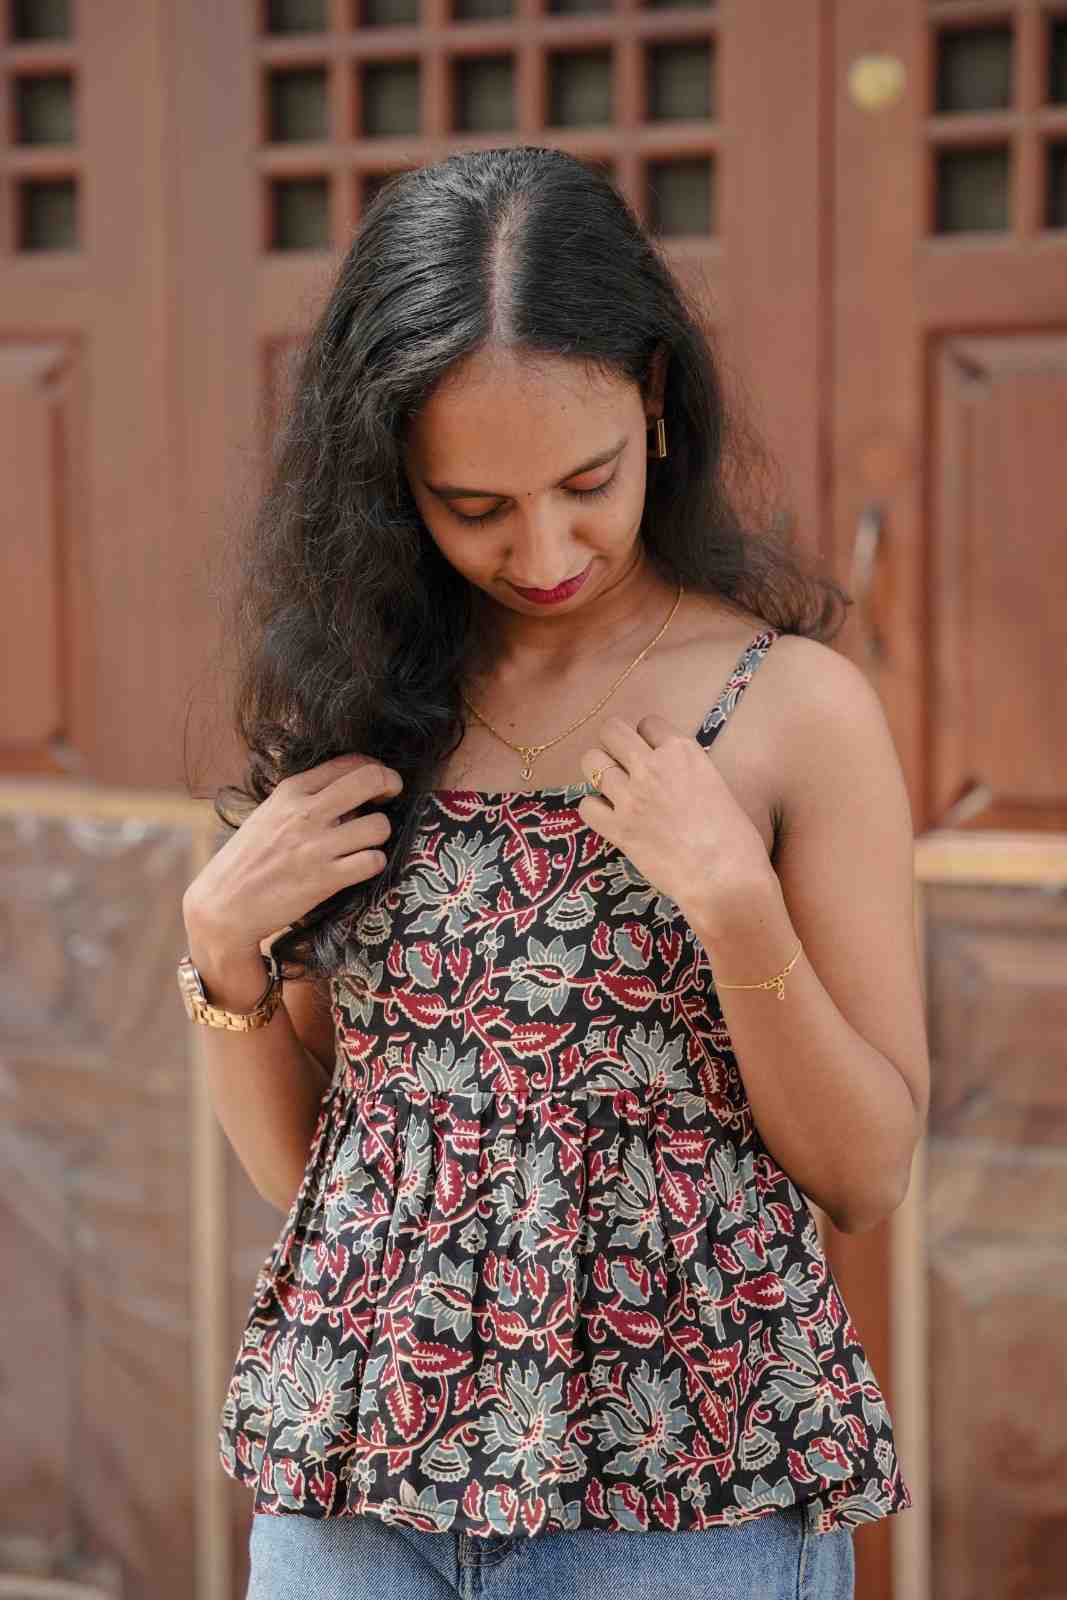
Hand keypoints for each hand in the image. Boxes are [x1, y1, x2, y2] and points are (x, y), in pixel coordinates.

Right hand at [182, 754, 402, 953]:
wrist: (224, 905)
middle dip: (390, 784)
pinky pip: (372, 861)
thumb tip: (347, 791)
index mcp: (291, 792)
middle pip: (371, 779)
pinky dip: (373, 864)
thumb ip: (304, 798)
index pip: (348, 762)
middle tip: (390, 797)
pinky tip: (361, 867)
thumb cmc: (248, 859)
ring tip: (366, 843)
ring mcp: (316, 846)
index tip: (378, 781)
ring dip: (379, 835)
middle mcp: (305, 813)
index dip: (373, 767)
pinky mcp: (325, 879)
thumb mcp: (269, 814)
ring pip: (379, 825)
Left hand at [577, 713, 773, 926]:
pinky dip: (593, 810)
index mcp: (683, 752)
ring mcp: (631, 797)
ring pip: (592, 762)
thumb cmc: (735, 839)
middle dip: (613, 743)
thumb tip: (673, 778)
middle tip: (621, 763)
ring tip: (610, 787)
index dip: (647, 738)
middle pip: (612, 731)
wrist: (725, 879)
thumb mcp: (717, 788)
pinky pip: (585, 806)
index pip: (649, 723)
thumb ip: (688, 774)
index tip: (650, 753)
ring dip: (598, 772)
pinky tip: (607, 817)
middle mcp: (653, 767)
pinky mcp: (618, 828)